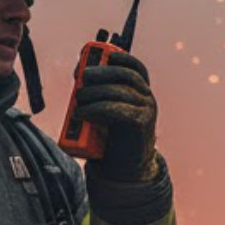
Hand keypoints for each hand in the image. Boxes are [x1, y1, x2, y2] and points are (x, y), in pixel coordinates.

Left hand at [75, 49, 159, 181]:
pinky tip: (81, 113)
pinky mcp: (140, 124)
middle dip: (102, 72)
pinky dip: (96, 109)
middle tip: (81, 77)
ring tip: (77, 101)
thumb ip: (99, 93)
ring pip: (119, 92)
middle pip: (126, 76)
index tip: (105, 55)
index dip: (122, 58)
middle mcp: (147, 99)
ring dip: (94, 93)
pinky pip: (117, 109)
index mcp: (141, 93)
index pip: (137, 68)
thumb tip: (80, 74)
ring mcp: (147, 111)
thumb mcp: (107, 111)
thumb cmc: (112, 137)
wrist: (126, 168)